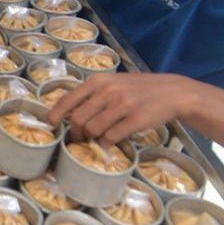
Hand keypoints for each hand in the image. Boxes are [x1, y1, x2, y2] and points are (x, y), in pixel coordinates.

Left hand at [47, 73, 196, 144]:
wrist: (172, 92)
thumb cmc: (138, 89)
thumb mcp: (113, 83)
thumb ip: (92, 94)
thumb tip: (67, 114)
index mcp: (99, 80)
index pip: (68, 99)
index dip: (56, 114)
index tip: (51, 125)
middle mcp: (108, 90)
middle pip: (78, 119)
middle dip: (75, 133)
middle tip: (79, 139)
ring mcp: (122, 105)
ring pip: (93, 129)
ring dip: (91, 139)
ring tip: (95, 140)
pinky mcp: (135, 120)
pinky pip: (110, 137)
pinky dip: (105, 144)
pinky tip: (109, 143)